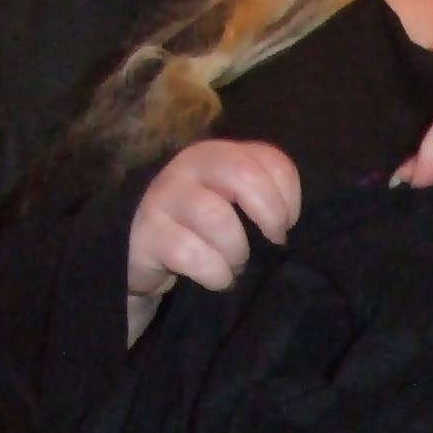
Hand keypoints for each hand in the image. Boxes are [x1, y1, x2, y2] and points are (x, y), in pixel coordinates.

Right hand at [127, 139, 300, 295]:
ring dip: (237, 250)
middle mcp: (189, 166)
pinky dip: (214, 273)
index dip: (289, 195)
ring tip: (236, 262)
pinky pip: (190, 253)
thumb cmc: (203, 225)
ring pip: (217, 218)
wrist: (143, 250)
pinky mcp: (145, 234)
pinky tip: (216, 277)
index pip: (270, 159)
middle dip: (270, 214)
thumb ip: (263, 194)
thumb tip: (288, 221)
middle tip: (272, 241)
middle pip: (244, 173)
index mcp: (219, 154)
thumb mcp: (234, 202)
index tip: (287, 223)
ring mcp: (163, 197)